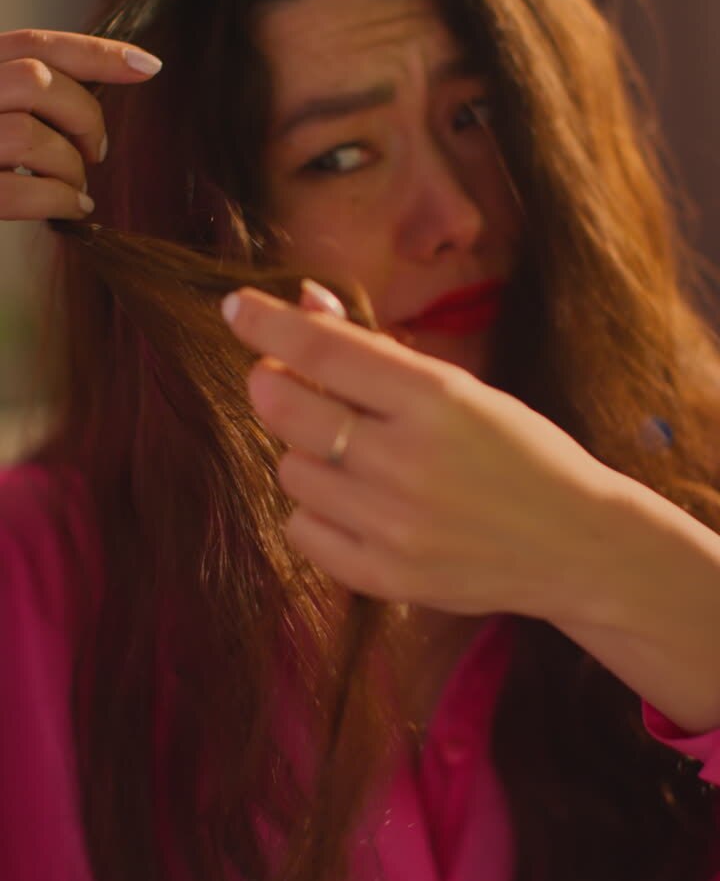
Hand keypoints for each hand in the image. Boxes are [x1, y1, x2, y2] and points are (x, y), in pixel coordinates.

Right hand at [0, 29, 161, 219]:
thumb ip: (17, 98)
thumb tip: (88, 101)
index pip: (31, 44)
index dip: (94, 51)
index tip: (147, 65)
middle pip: (36, 81)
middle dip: (84, 117)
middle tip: (95, 151)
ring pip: (30, 135)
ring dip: (70, 167)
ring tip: (75, 186)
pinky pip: (18, 190)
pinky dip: (59, 200)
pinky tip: (72, 208)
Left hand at [221, 282, 615, 623]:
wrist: (575, 544)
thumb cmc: (519, 452)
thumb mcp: (463, 389)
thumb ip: (380, 354)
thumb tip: (303, 304)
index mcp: (436, 399)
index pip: (323, 350)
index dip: (266, 323)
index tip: (235, 306)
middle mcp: (408, 461)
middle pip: (285, 408)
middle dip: (272, 384)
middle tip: (283, 381)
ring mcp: (392, 525)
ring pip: (289, 470)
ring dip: (304, 451)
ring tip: (350, 455)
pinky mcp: (384, 576)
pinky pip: (301, 529)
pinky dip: (315, 510)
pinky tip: (354, 503)